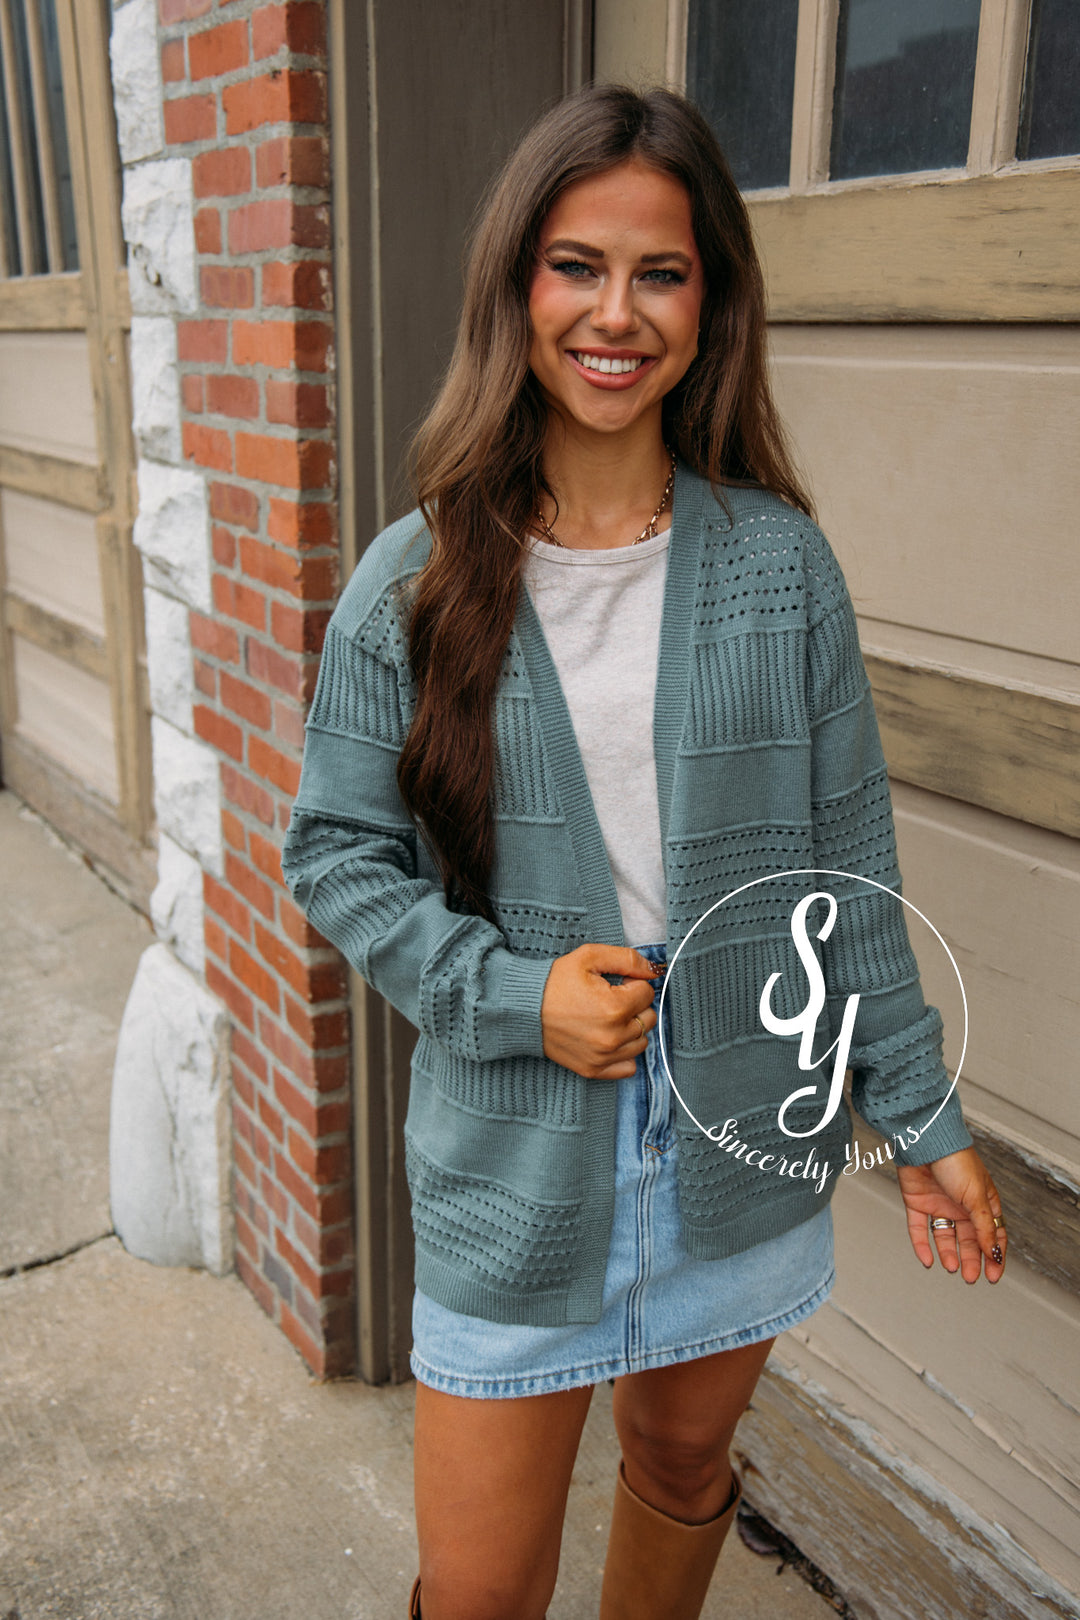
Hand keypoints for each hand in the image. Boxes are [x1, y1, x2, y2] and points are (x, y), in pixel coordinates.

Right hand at [541, 944, 659, 1078]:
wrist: (524, 1010)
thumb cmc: (555, 982)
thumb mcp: (589, 957)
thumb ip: (627, 959)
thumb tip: (654, 970)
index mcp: (615, 1007)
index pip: (647, 993)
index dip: (632, 984)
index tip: (615, 984)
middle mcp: (613, 1036)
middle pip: (649, 1018)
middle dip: (635, 1005)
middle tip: (611, 999)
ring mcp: (604, 1057)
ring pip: (642, 1042)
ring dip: (631, 1028)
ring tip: (608, 1018)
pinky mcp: (594, 1070)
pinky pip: (629, 1067)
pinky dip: (624, 1053)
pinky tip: (609, 1038)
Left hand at [896, 1146, 1005, 1283]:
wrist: (924, 1140)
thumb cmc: (956, 1160)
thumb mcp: (977, 1196)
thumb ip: (984, 1226)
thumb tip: (992, 1251)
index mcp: (982, 1201)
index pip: (993, 1234)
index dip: (994, 1255)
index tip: (993, 1274)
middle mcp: (961, 1204)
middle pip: (968, 1239)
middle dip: (970, 1259)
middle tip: (971, 1277)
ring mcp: (939, 1203)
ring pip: (944, 1236)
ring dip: (948, 1253)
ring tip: (950, 1268)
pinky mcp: (917, 1202)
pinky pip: (919, 1229)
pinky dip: (922, 1246)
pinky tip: (927, 1260)